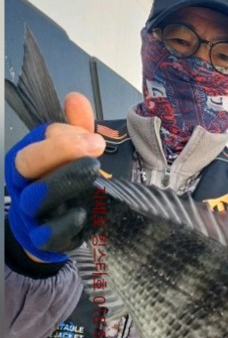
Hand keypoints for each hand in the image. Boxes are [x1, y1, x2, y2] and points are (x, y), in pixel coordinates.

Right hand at [5, 93, 104, 260]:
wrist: (46, 231)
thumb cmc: (58, 186)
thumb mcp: (68, 156)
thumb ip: (74, 129)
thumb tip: (75, 99)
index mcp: (26, 157)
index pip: (39, 138)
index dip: (65, 135)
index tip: (94, 137)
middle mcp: (22, 182)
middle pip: (28, 161)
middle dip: (60, 150)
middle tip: (95, 145)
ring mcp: (29, 211)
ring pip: (36, 195)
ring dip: (64, 182)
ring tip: (94, 172)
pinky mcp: (40, 238)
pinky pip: (47, 232)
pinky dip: (64, 223)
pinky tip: (82, 213)